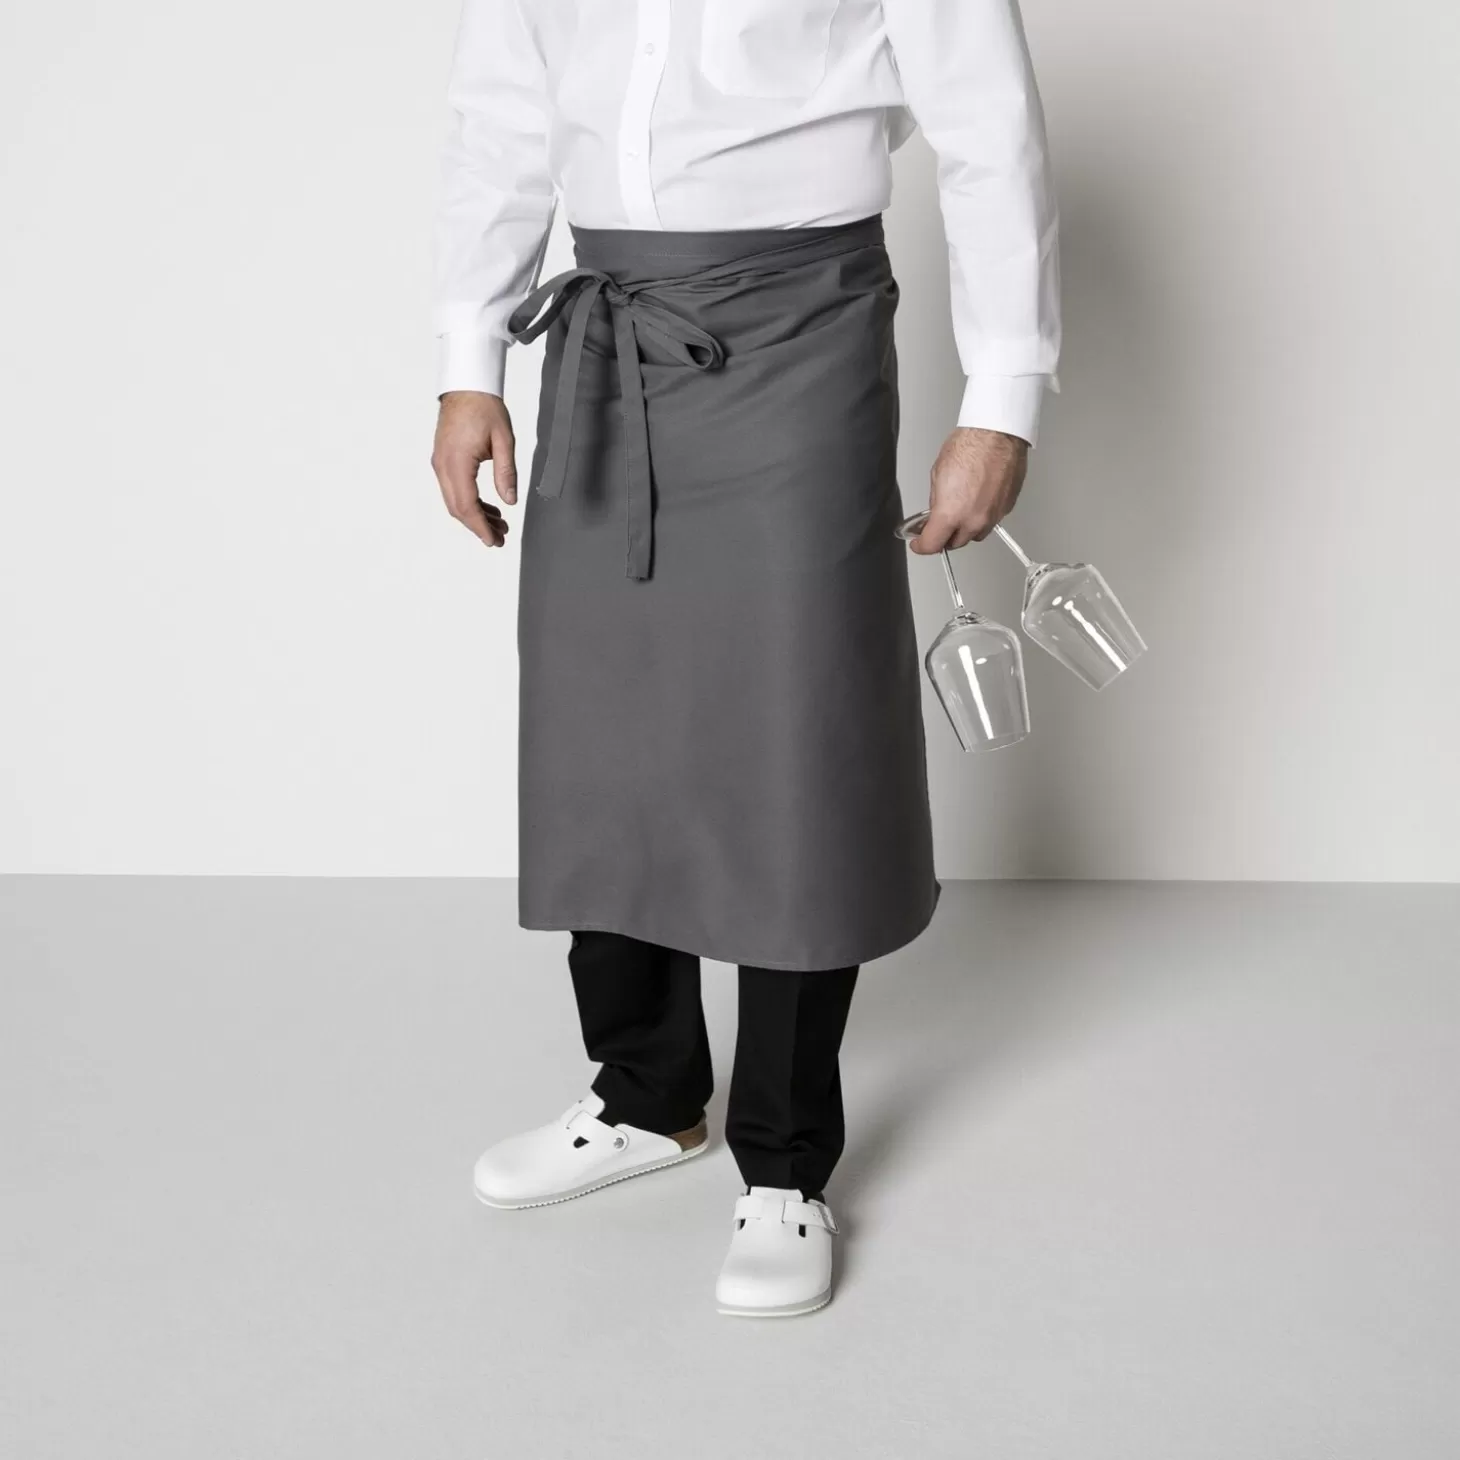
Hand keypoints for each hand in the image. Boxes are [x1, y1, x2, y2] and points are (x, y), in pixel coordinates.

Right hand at [431, 391, 516, 547]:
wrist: (467, 385)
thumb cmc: (484, 407)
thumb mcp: (504, 440)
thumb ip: (506, 473)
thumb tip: (510, 501)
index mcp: (457, 462)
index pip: (466, 505)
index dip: (480, 527)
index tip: (493, 540)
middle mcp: (443, 465)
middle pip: (457, 508)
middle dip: (478, 526)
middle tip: (500, 538)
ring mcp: (440, 463)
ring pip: (454, 500)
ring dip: (475, 515)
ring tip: (499, 524)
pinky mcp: (443, 459)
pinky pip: (454, 488)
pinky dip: (469, 501)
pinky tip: (488, 507)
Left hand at [909, 427, 1028, 554]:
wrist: (997, 434)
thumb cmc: (970, 446)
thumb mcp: (937, 475)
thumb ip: (936, 502)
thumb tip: (935, 513)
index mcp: (951, 514)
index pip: (932, 545)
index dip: (921, 546)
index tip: (918, 543)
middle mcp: (974, 520)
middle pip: (955, 543)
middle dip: (945, 537)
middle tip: (938, 526)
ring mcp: (993, 516)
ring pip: (975, 534)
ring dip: (965, 529)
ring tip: (960, 511)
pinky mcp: (1007, 508)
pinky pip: (991, 521)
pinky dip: (982, 516)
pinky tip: (977, 501)